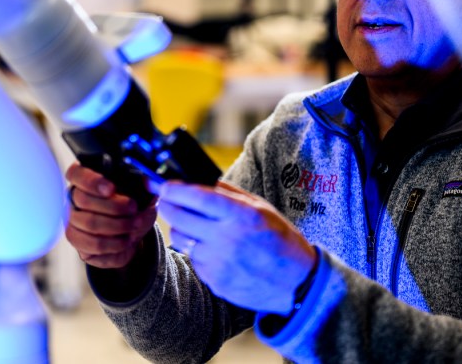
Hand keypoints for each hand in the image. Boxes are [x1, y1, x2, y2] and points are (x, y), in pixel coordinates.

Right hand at [64, 162, 156, 268]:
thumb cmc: (133, 210)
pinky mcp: (77, 241)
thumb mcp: (142, 195)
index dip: (91, 181)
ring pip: (90, 223)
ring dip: (117, 225)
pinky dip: (114, 243)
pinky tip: (125, 240)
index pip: (76, 174)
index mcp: (86, 179)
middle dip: (114, 206)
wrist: (131, 235)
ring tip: (134, 225)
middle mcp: (74, 198)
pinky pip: (93, 244)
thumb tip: (146, 181)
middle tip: (133, 209)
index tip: (111, 189)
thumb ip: (143, 186)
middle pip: (84, 199)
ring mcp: (72, 220)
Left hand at [153, 180, 316, 313]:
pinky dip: (195, 249)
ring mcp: (219, 262)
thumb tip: (199, 179)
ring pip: (180, 238)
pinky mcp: (215, 281)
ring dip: (179, 227)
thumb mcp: (261, 208)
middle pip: (180, 217)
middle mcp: (227, 238)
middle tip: (166, 199)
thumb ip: (229, 193)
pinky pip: (192, 258)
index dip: (175, 189)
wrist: (296, 282)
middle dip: (168, 205)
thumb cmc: (279, 239)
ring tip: (190, 223)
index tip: (165, 184)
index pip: (197, 197)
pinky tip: (210, 246)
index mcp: (241, 215)